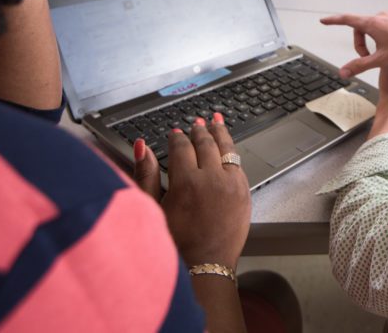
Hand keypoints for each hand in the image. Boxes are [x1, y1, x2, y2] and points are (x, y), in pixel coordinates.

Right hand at [133, 114, 250, 267]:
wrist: (205, 266)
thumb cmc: (175, 243)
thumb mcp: (152, 209)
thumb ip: (146, 174)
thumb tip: (142, 147)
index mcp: (186, 182)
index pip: (182, 148)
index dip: (177, 138)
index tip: (175, 134)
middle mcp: (212, 179)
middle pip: (206, 144)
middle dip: (199, 131)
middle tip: (196, 124)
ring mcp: (232, 184)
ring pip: (227, 149)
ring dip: (219, 133)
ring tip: (215, 121)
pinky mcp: (245, 192)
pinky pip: (239, 163)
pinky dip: (232, 150)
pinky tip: (228, 146)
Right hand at [320, 11, 387, 77]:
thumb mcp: (380, 60)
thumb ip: (360, 66)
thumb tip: (343, 72)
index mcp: (373, 24)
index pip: (347, 20)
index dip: (334, 21)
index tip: (324, 21)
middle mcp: (381, 16)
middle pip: (362, 28)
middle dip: (361, 43)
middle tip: (366, 58)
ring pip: (375, 27)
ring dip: (373, 39)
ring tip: (382, 53)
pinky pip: (387, 25)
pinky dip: (384, 35)